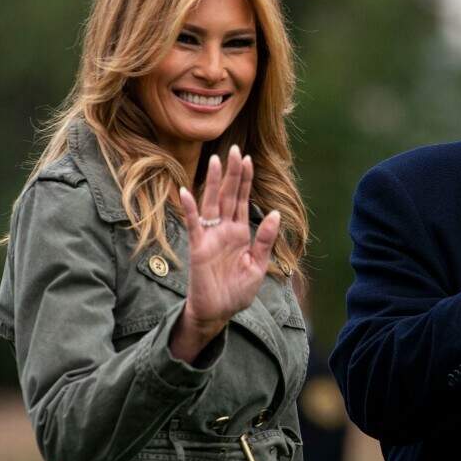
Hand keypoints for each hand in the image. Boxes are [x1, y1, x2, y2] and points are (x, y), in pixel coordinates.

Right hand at [169, 145, 280, 362]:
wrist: (218, 312)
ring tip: (214, 161)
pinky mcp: (198, 247)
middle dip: (232, 173)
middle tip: (234, 148)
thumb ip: (265, 241)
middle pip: (228, 195)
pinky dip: (190, 209)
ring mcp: (210, 237)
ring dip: (212, 183)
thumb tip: (274, 213)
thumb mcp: (257, 266)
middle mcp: (224, 230)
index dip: (245, 180)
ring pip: (211, 204)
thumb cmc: (237, 292)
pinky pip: (194, 224)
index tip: (248, 158)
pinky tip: (186, 191)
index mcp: (240, 233)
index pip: (242, 200)